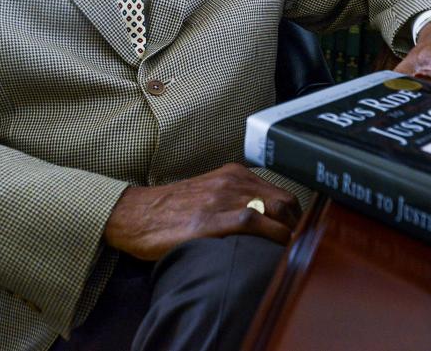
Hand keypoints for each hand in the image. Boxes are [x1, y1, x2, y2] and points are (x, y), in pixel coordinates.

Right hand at [104, 163, 301, 260]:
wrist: (135, 215)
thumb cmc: (170, 211)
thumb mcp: (207, 194)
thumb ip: (233, 200)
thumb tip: (261, 223)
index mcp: (233, 175)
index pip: (280, 193)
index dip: (293, 218)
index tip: (295, 236)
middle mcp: (233, 182)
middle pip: (285, 202)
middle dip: (295, 227)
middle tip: (294, 250)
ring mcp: (223, 199)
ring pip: (276, 211)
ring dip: (287, 236)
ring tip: (286, 256)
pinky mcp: (211, 220)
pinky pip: (254, 224)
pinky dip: (271, 238)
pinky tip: (271, 254)